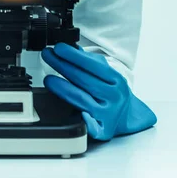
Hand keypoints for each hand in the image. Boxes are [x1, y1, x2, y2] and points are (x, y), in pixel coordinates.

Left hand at [42, 43, 156, 140]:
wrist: (129, 117)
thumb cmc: (113, 92)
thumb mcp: (106, 74)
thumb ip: (89, 61)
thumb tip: (71, 47)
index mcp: (115, 79)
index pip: (92, 65)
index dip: (74, 56)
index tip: (58, 48)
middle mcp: (113, 96)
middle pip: (84, 80)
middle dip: (62, 66)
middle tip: (47, 56)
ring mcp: (108, 113)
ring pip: (82, 100)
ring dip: (63, 89)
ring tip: (48, 79)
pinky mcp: (104, 130)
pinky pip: (94, 127)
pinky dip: (88, 122)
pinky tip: (81, 115)